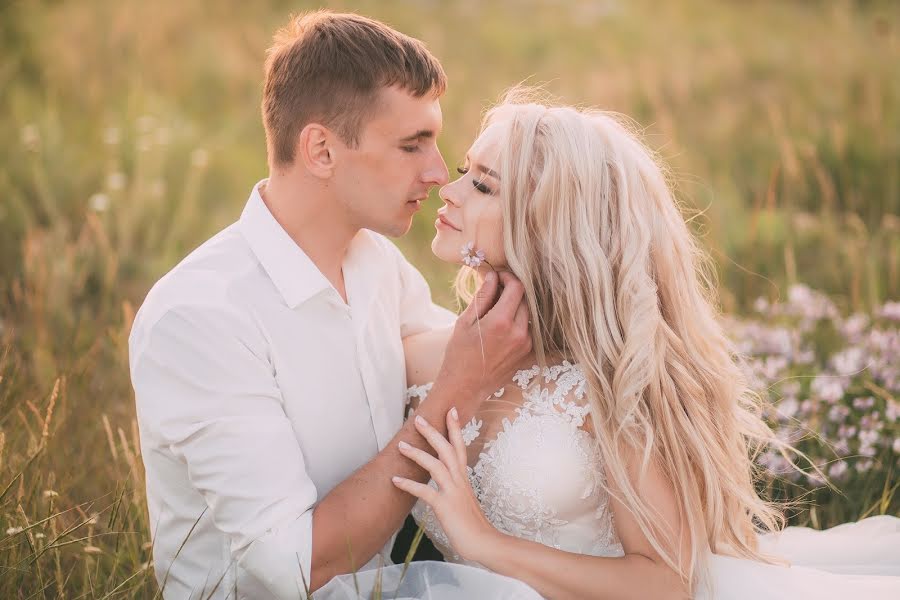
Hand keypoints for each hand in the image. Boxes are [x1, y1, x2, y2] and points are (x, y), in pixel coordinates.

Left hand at [392, 408, 497, 562]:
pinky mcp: (445, 506)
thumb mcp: (464, 500)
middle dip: (433, 432)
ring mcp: (453, 492)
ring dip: (417, 453)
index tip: (451, 411)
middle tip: (419, 418)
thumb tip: (446, 485)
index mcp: (464, 478)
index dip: (456, 428)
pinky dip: (409, 485)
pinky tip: (395, 481)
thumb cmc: (473, 524)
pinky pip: (425, 491)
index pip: (460, 447)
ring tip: (401, 445)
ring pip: (435, 464)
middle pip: (447, 449)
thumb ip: (456, 489)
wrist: (484, 542)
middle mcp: (460, 480)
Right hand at [437, 271, 531, 417]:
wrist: (464, 388)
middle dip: (511, 291)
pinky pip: (527, 329)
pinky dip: (517, 322)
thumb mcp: (465, 322)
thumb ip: (483, 297)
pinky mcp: (526, 353)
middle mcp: (519, 333)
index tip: (498, 277)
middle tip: (494, 291)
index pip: (517, 287)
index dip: (508, 277)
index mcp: (501, 322)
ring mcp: (525, 344)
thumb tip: (492, 276)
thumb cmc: (459, 354)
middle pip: (525, 299)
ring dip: (515, 307)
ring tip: (495, 311)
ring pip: (527, 314)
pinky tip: (500, 327)